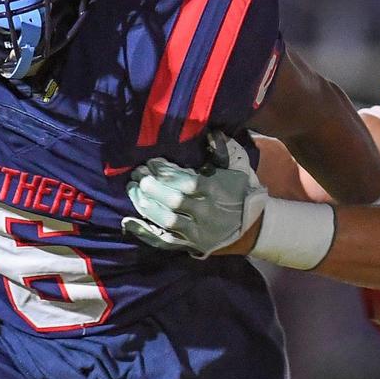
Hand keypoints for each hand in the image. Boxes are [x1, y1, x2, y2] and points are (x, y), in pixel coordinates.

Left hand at [122, 138, 265, 256]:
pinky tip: (128, 221)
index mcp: (217, 192)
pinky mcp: (189, 244)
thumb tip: (211, 133)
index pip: (188, 182)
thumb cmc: (241, 192)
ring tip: (133, 189)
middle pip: (174, 202)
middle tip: (138, 174)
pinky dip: (144, 232)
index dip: (167, 172)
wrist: (251, 228)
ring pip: (167, 221)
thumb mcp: (238, 168)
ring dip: (146, 205)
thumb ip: (223, 151)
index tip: (152, 162)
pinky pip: (163, 242)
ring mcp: (197, 232)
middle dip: (152, 187)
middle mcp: (206, 213)